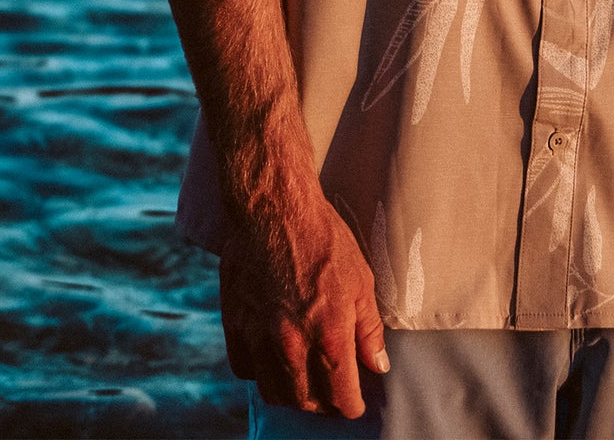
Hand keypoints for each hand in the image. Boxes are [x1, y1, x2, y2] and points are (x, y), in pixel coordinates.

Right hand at [219, 178, 389, 418]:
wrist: (274, 209)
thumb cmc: (324, 239)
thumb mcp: (361, 280)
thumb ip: (368, 330)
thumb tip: (378, 366)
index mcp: (329, 336)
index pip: (342, 398)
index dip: (353, 404)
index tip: (357, 400)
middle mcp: (291, 346)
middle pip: (307, 403)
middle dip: (324, 403)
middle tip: (333, 391)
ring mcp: (259, 339)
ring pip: (275, 392)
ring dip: (292, 393)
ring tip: (305, 380)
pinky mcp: (235, 326)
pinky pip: (246, 370)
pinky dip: (261, 372)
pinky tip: (274, 357)